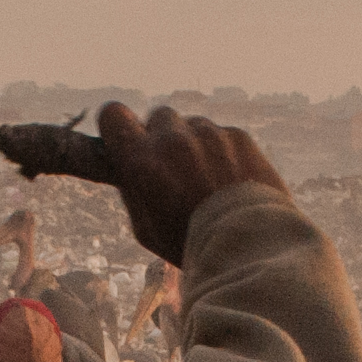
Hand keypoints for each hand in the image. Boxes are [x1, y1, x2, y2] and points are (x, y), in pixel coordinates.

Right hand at [100, 101, 282, 267]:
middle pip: (158, 117)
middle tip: (173, 167)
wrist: (248, 248)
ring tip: (207, 179)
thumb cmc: (190, 244)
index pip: (112, 113)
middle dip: (162, 137)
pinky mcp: (238, 135)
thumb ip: (131, 187)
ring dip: (194, 143)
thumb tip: (125, 164)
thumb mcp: (144, 227)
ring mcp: (208, 133)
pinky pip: (222, 133)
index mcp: (141, 161)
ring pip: (192, 125)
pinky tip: (230, 180)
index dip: (118, 127)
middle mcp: (173, 139)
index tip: (127, 139)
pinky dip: (222, 150)